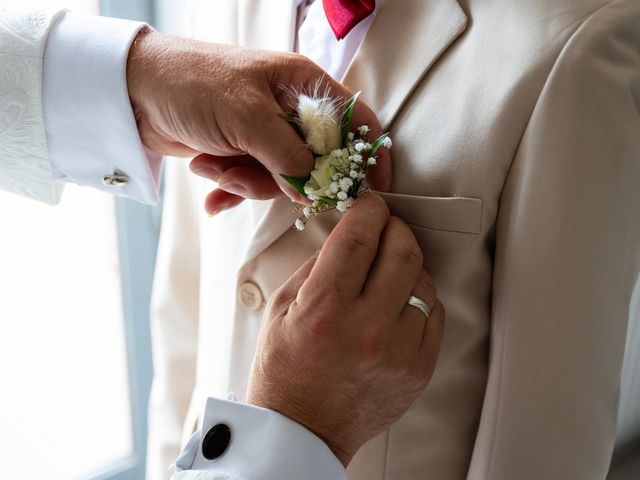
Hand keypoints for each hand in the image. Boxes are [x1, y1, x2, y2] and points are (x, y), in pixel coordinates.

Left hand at [126, 29, 390, 214]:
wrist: (133, 92)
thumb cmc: (191, 83)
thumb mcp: (245, 116)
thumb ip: (286, 155)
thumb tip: (313, 189)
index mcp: (301, 85)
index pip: (353, 119)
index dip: (368, 152)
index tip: (374, 186)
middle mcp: (288, 109)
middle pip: (314, 160)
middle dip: (279, 177)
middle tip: (244, 173)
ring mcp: (265, 133)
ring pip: (281, 177)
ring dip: (245, 182)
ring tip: (213, 167)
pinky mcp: (243, 152)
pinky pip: (253, 182)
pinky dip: (233, 191)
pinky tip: (213, 195)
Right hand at [246, 193, 444, 465]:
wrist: (302, 431)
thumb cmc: (283, 369)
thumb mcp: (280, 308)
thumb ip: (316, 264)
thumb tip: (349, 232)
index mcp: (324, 310)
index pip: (359, 236)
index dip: (367, 209)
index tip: (367, 205)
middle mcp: (367, 329)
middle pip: (402, 250)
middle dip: (394, 227)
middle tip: (383, 229)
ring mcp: (399, 352)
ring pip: (423, 279)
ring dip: (405, 265)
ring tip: (385, 274)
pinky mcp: (419, 369)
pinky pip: (434, 312)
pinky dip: (418, 298)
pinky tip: (397, 304)